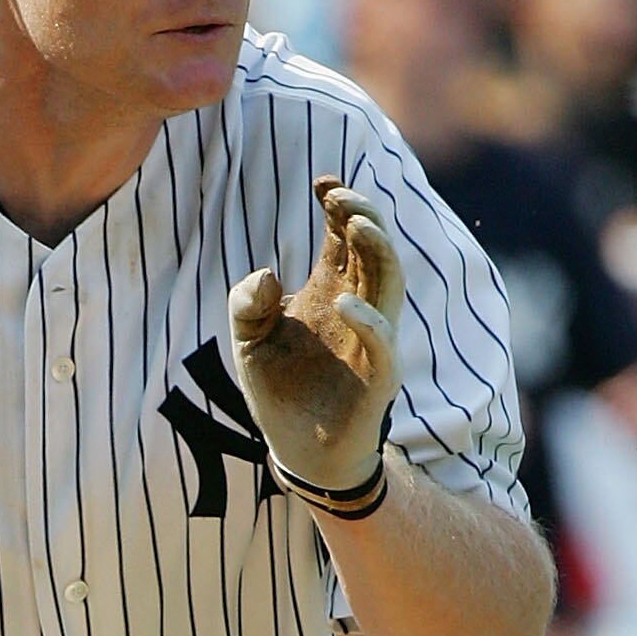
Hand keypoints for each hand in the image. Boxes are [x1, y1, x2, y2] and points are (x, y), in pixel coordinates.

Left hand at [228, 176, 401, 517]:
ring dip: (377, 250)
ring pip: (390, 283)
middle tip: (338, 196)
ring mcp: (372, 340)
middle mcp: (358, 308)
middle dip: (361, 215)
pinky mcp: (379, 377)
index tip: (322, 183)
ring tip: (355, 225)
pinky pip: (383, 343)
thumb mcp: (247, 342)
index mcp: (330, 290)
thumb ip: (247, 304)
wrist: (298, 452)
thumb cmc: (279, 391)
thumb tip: (268, 274)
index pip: (343, 237)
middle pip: (373, 249)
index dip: (339, 205)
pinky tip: (343, 303)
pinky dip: (369, 320)